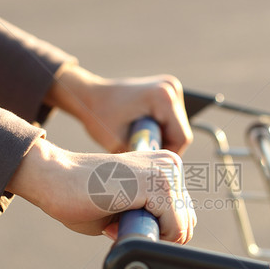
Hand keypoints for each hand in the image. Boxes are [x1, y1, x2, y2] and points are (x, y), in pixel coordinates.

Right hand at [7, 138, 195, 243]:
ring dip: (149, 234)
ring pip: (181, 228)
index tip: (124, 219)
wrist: (55, 178)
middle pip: (186, 222)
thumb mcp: (127, 205)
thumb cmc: (82, 195)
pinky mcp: (158, 186)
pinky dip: (148, 236)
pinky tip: (119, 220)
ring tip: (117, 217)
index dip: (155, 229)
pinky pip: (174, 229)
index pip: (183, 213)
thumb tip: (169, 238)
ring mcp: (166, 173)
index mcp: (165, 166)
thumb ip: (150, 215)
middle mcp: (171, 165)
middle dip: (154, 233)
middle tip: (118, 221)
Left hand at [45, 65, 192, 154]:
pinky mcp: (167, 91)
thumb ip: (139, 159)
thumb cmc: (98, 117)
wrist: (88, 95)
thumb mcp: (116, 144)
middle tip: (141, 154)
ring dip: (163, 139)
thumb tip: (156, 181)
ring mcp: (170, 87)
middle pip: (181, 132)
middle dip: (164, 147)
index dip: (168, 155)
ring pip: (178, 127)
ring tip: (139, 141)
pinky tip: (143, 132)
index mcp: (162, 98)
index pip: (181, 138)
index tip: (149, 164)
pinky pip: (172, 120)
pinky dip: (160, 130)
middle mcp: (171, 88)